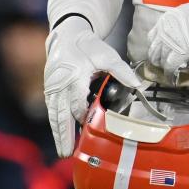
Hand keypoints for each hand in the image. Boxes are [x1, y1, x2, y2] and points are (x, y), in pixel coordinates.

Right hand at [44, 17, 141, 156]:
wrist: (68, 36)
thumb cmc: (88, 46)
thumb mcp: (107, 55)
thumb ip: (121, 71)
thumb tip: (137, 84)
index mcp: (74, 76)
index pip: (76, 102)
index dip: (83, 116)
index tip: (90, 128)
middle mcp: (59, 85)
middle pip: (60, 114)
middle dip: (64, 134)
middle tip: (67, 153)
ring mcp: (52, 88)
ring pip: (54, 115)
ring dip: (59, 133)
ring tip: (63, 151)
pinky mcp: (50, 90)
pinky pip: (53, 111)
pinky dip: (57, 124)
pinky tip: (62, 137)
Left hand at [147, 0, 188, 78]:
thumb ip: (179, 26)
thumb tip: (179, 37)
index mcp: (167, 20)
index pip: (152, 37)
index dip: (157, 46)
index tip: (162, 51)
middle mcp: (165, 31)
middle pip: (154, 51)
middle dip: (159, 59)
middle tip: (167, 63)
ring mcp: (170, 43)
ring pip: (160, 60)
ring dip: (166, 67)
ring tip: (173, 70)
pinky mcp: (178, 55)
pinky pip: (170, 68)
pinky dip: (171, 74)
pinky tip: (174, 77)